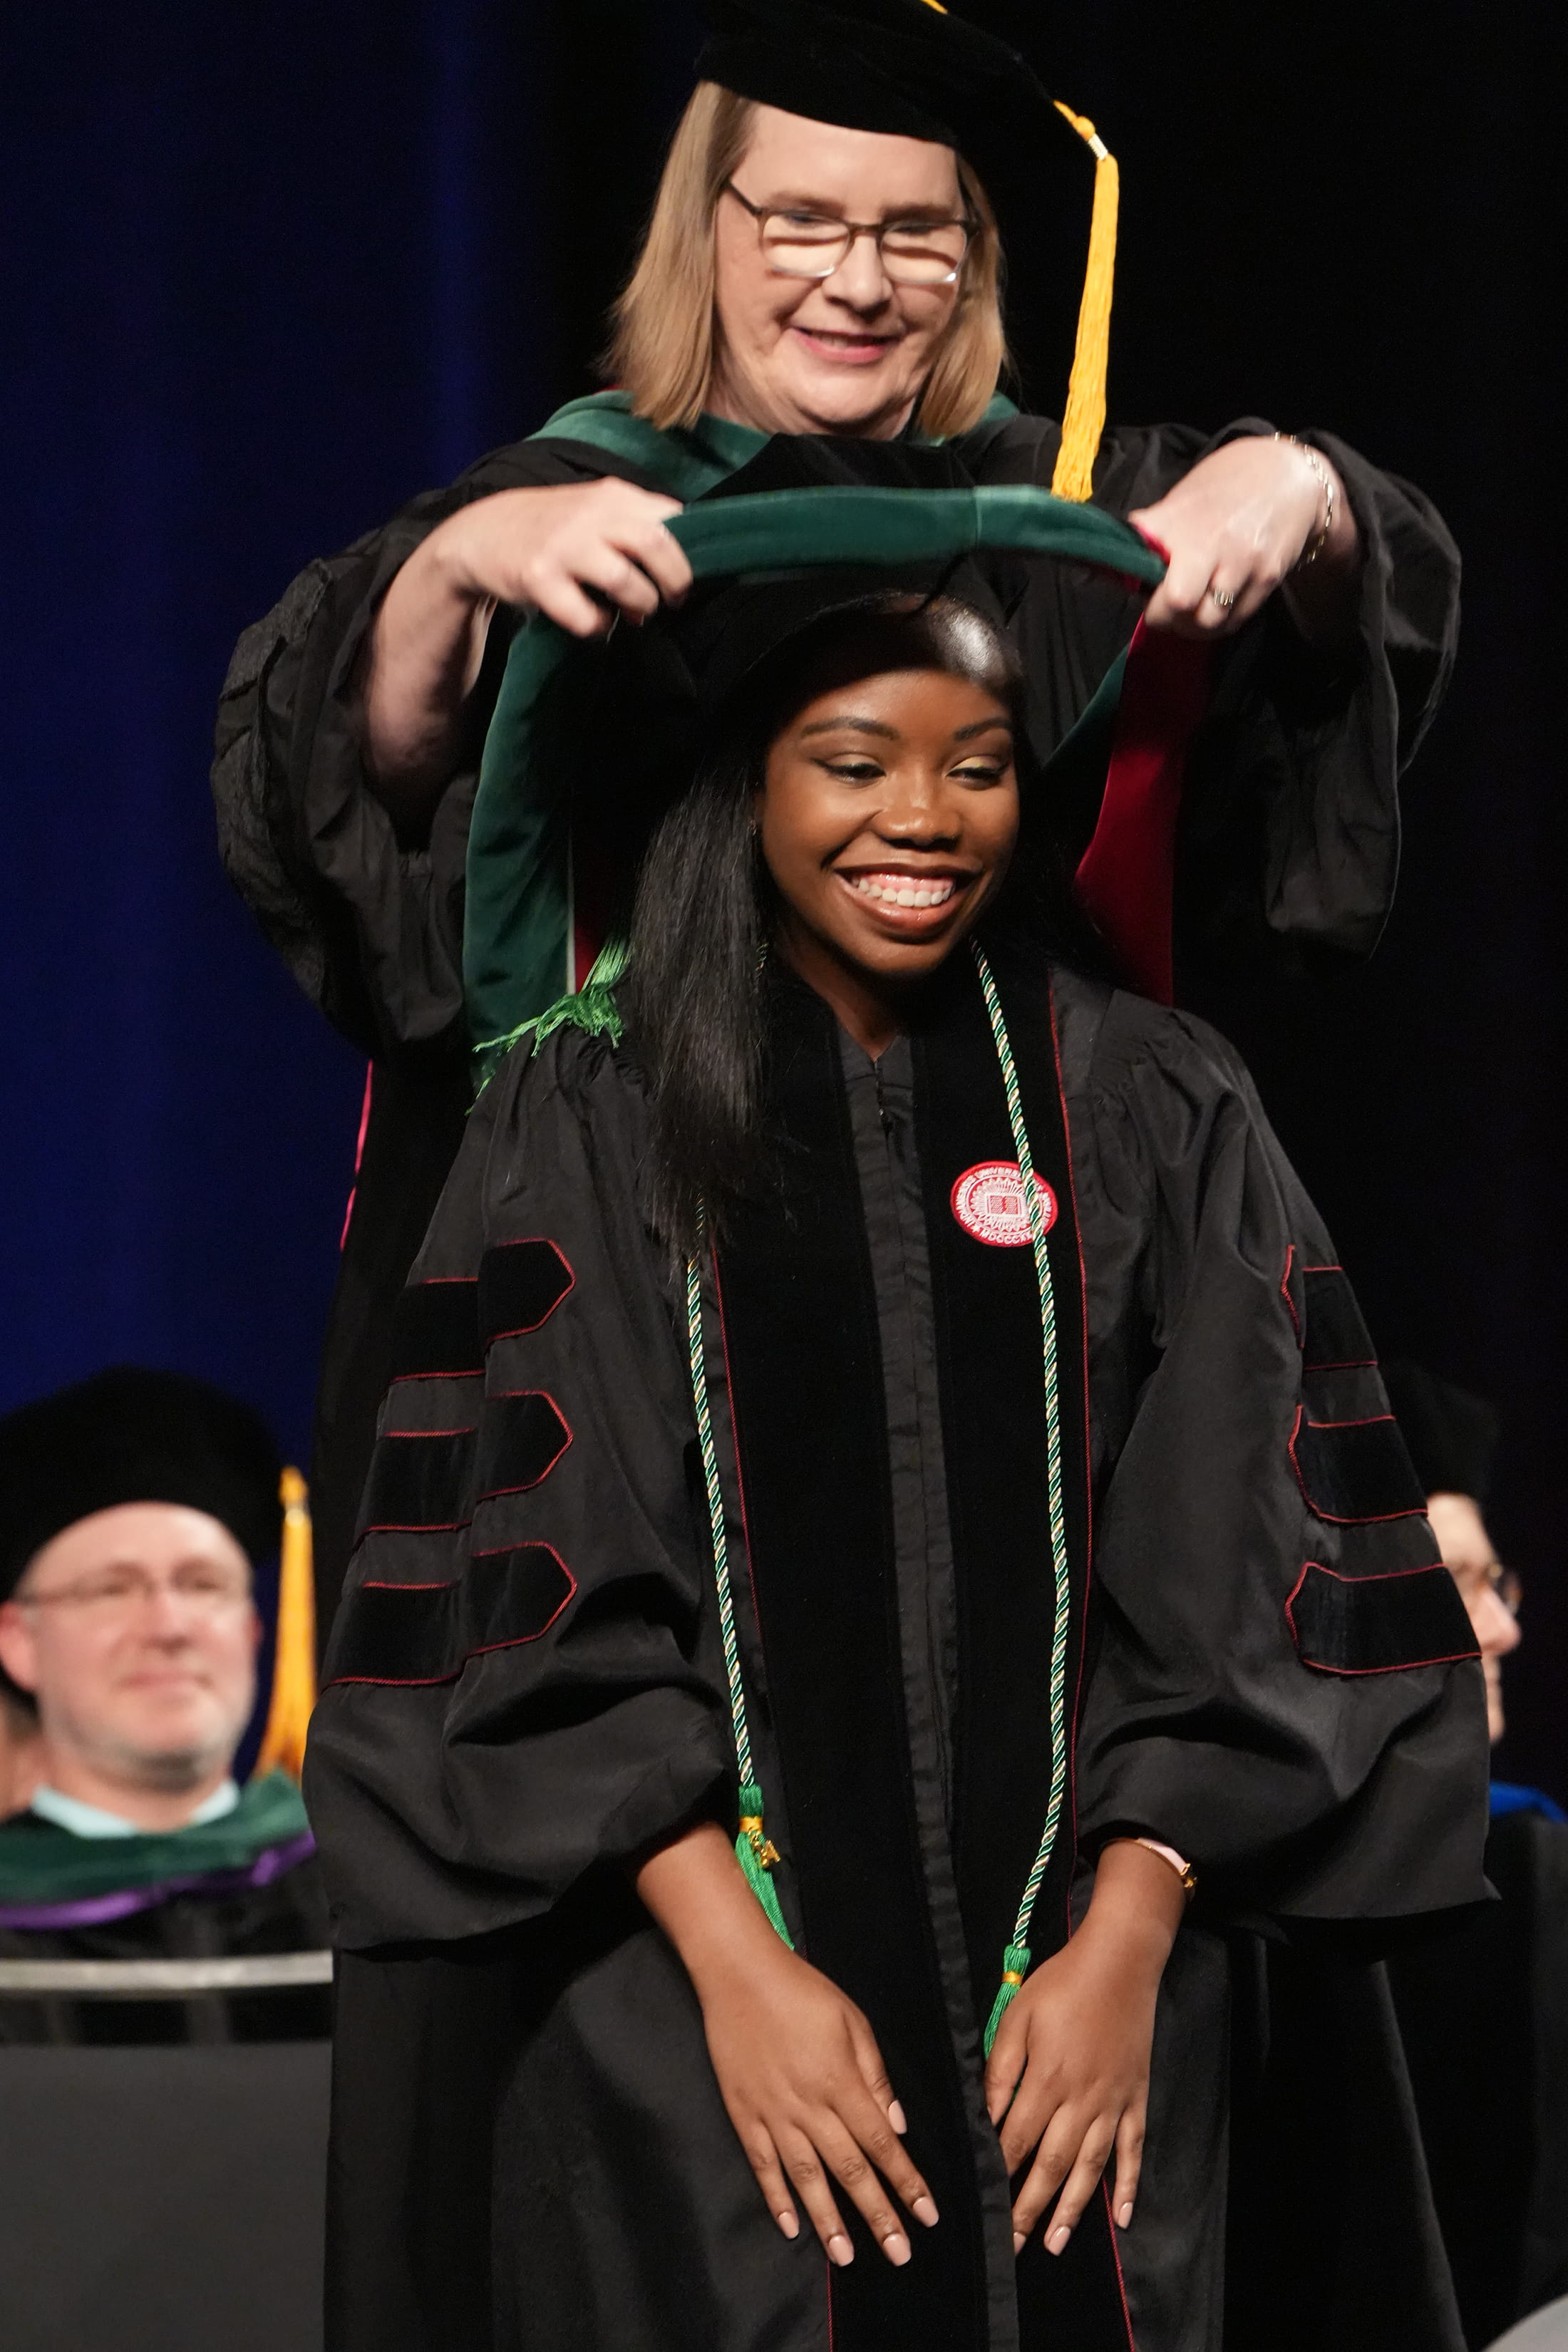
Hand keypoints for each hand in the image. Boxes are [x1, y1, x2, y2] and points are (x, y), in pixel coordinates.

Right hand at [361, 478, 692, 806]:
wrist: (485, 533)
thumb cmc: (555, 527)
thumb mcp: (596, 509)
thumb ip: (638, 523)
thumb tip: (687, 558)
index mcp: (613, 496)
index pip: (672, 516)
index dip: (689, 552)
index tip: (686, 574)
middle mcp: (590, 515)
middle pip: (656, 544)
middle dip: (676, 580)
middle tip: (672, 599)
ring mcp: (563, 546)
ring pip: (624, 580)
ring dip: (642, 604)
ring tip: (637, 613)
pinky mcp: (539, 578)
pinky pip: (586, 615)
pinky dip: (600, 626)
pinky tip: (597, 621)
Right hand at [635, 1822, 937, 2266]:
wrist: (740, 1975)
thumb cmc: (803, 1992)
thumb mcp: (852, 2021)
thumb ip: (875, 2076)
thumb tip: (896, 2127)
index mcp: (842, 2083)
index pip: (882, 2145)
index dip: (906, 2182)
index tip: (928, 2216)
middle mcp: (810, 2107)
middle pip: (849, 2171)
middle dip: (878, 2216)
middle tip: (900, 2255)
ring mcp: (774, 2115)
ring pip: (806, 2179)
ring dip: (829, 2221)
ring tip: (847, 2258)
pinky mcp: (744, 2115)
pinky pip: (763, 2166)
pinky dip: (777, 2199)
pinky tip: (791, 2227)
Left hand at [984, 1840, 1183, 2255]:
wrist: (1121, 1960)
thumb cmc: (1062, 1984)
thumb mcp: (1018, 2016)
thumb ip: (1000, 2068)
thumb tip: (985, 2117)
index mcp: (1048, 2079)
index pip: (1017, 2140)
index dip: (1000, 2175)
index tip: (983, 2206)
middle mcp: (1082, 2100)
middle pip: (1051, 2165)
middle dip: (1029, 2209)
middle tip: (1012, 2246)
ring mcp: (1113, 2103)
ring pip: (1090, 2168)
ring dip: (1072, 2209)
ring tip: (1056, 2244)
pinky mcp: (1137, 2098)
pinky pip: (1133, 2150)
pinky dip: (1128, 2186)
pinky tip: (1121, 2216)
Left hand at [1131, 435, 1354, 641]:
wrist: (1289, 474)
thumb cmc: (1225, 485)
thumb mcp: (1182, 499)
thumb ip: (1153, 533)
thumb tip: (1111, 564)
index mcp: (1181, 523)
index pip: (1144, 568)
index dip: (1143, 593)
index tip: (1146, 594)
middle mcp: (1211, 544)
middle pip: (1177, 604)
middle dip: (1167, 617)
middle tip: (1167, 612)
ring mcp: (1242, 563)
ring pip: (1208, 622)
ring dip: (1194, 626)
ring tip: (1192, 613)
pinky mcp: (1267, 578)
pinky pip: (1236, 619)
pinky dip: (1221, 623)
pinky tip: (1217, 608)